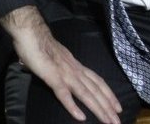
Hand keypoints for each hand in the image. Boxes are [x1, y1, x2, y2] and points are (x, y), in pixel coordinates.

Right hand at [1, 6, 121, 123]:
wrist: (31, 33)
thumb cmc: (39, 43)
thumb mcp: (56, 56)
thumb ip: (58, 66)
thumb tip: (54, 72)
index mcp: (75, 65)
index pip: (97, 81)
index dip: (108, 94)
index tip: (117, 106)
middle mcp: (75, 70)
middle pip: (96, 90)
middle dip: (108, 107)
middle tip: (118, 121)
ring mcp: (65, 74)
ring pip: (86, 94)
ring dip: (98, 109)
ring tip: (108, 122)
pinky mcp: (53, 77)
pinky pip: (64, 94)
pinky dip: (73, 106)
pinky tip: (80, 117)